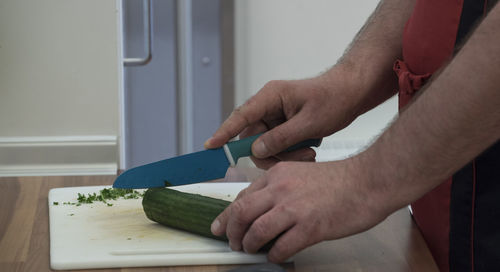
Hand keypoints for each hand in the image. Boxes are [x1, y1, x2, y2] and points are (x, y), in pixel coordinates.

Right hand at [204, 68, 361, 168]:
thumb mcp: (309, 122)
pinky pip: (277, 146)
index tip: (210, 146)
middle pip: (253, 138)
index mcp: (271, 96)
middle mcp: (269, 106)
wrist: (352, 92)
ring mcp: (276, 117)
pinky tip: (309, 151)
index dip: (224, 132)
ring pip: (266, 146)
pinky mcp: (284, 126)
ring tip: (309, 154)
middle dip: (271, 154)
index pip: (241, 116)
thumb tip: (255, 151)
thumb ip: (280, 138)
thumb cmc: (333, 99)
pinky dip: (290, 153)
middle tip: (299, 157)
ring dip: (284, 156)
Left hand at [210, 159, 389, 262]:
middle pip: (242, 213)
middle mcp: (281, 189)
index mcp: (277, 175)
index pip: (242, 196)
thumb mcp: (300, 174)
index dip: (227, 215)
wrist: (367, 181)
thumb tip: (261, 210)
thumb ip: (279, 188)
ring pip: (256, 231)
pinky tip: (276, 255)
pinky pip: (281, 247)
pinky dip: (274, 255)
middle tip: (234, 243)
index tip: (220, 226)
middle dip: (232, 232)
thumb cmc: (339, 180)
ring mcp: (295, 208)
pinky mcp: (310, 227)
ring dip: (250, 245)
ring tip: (252, 250)